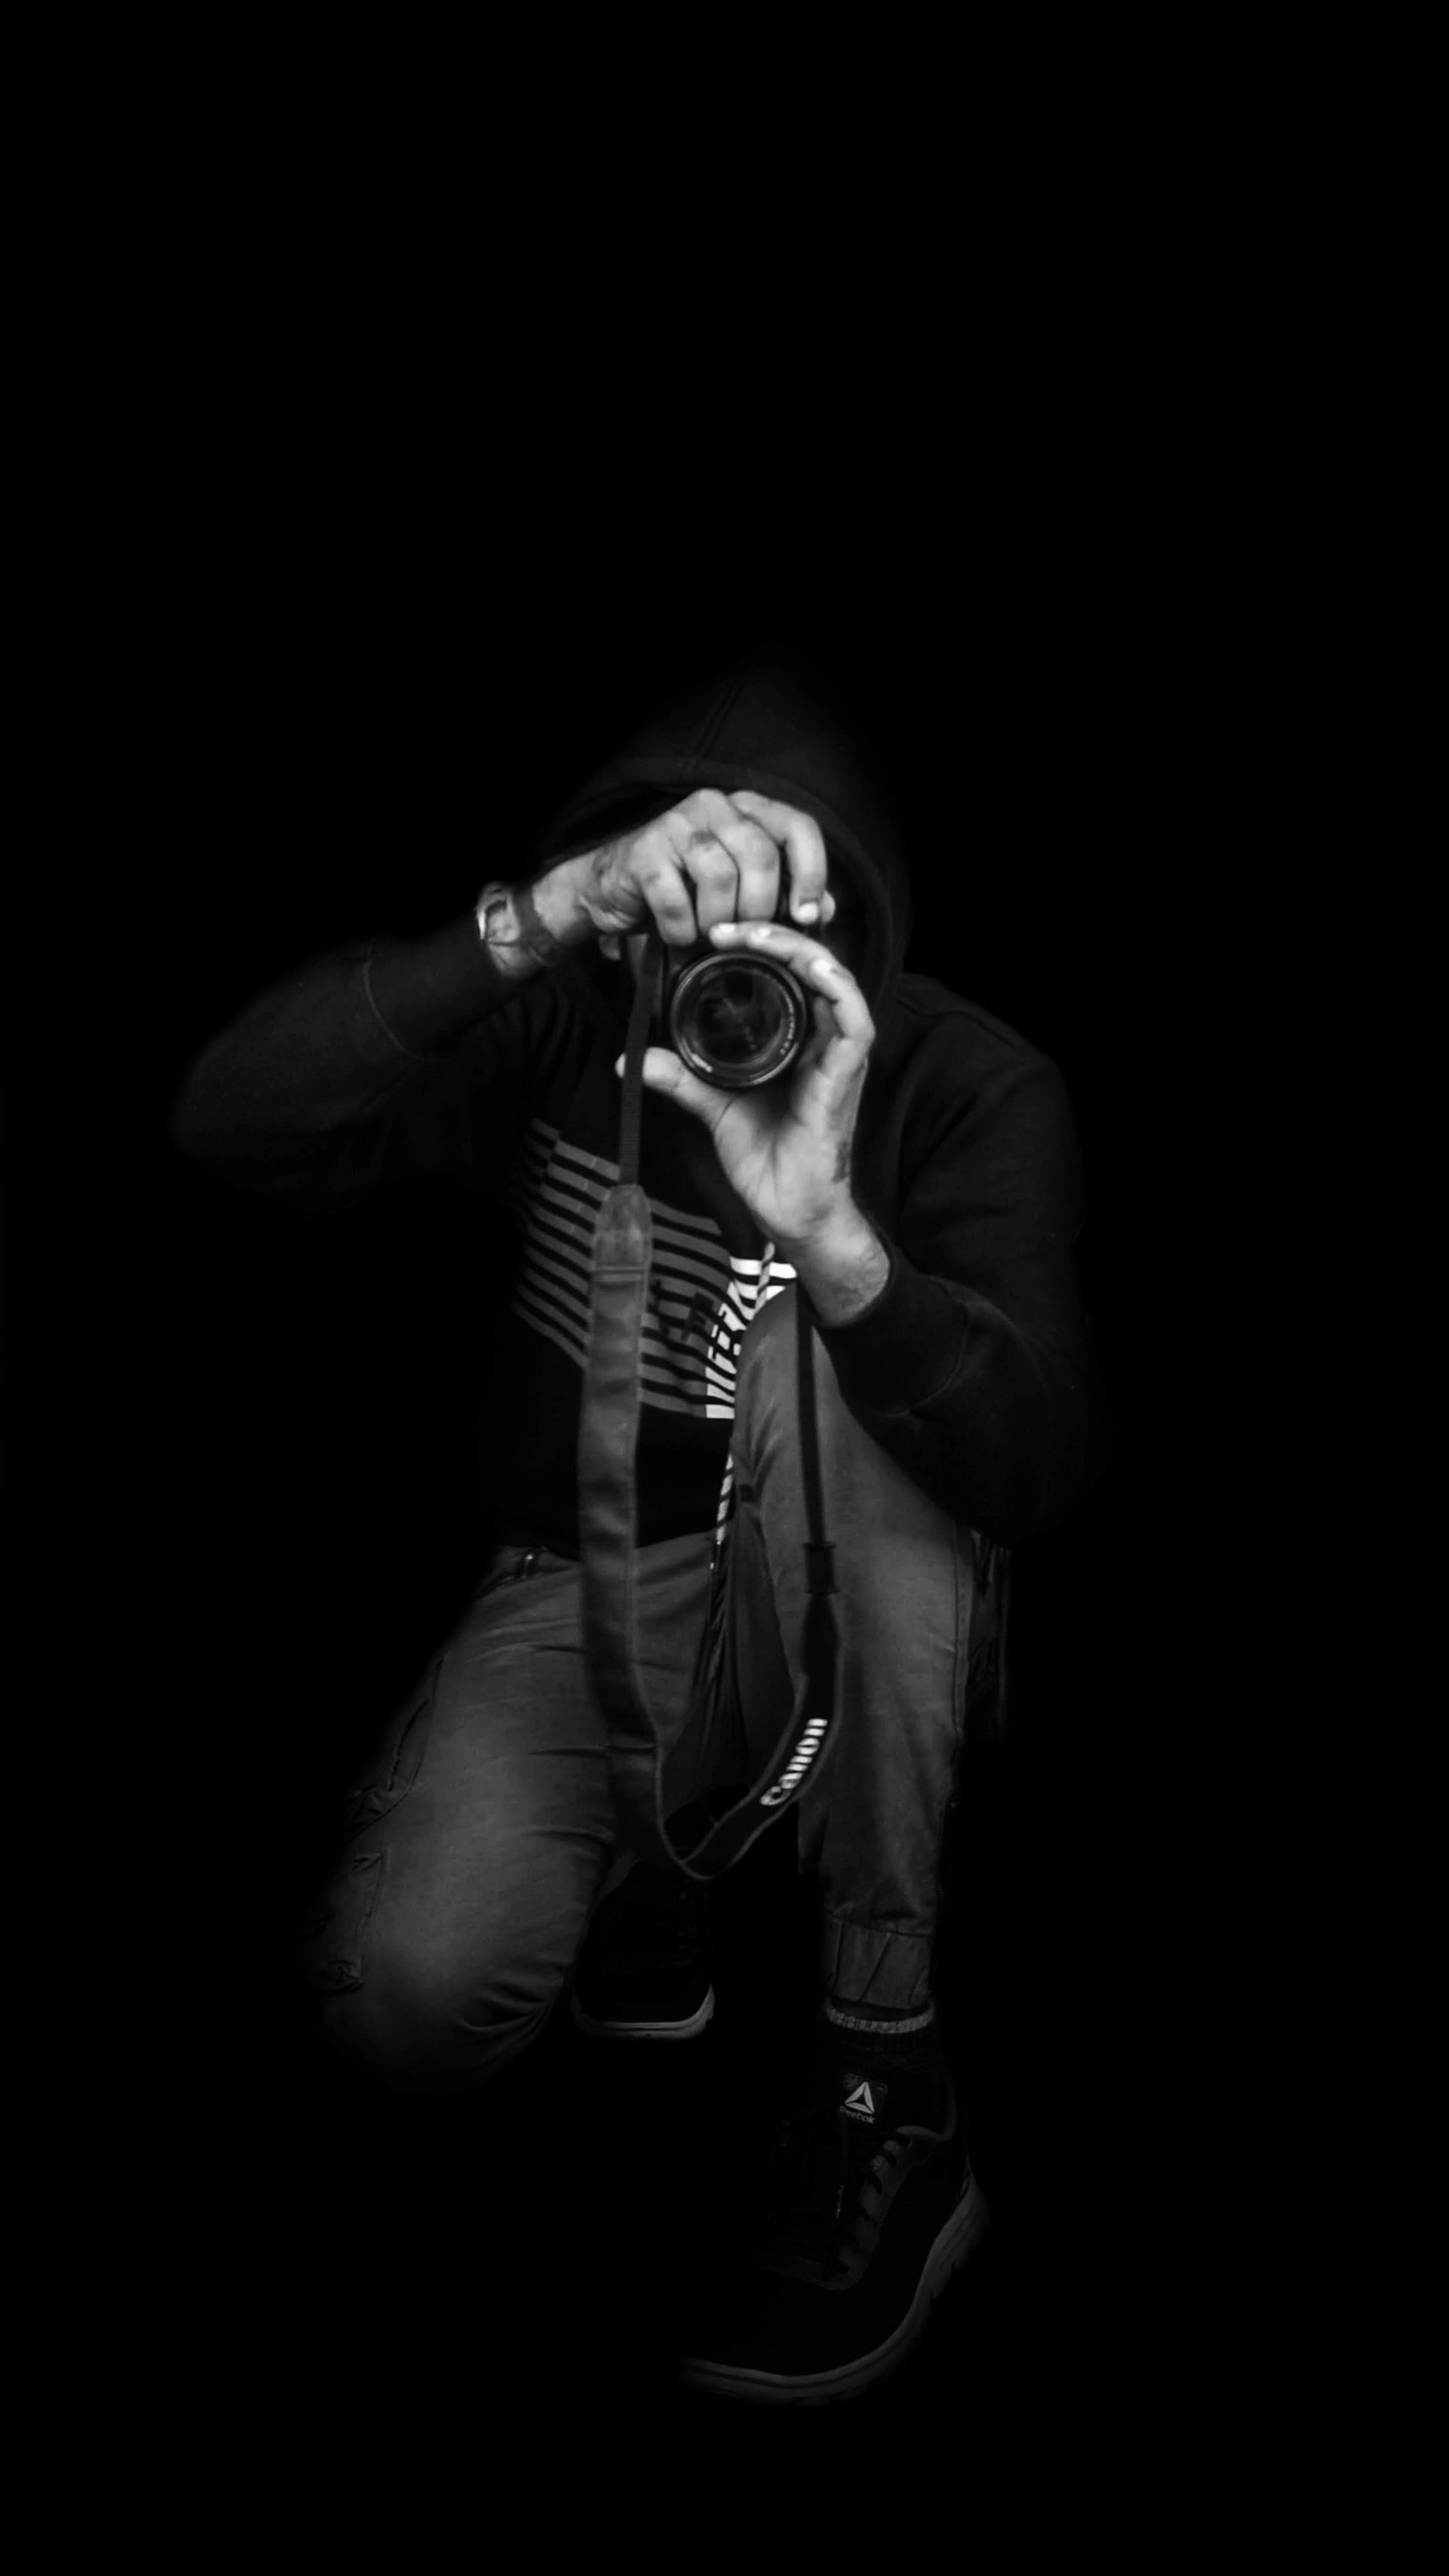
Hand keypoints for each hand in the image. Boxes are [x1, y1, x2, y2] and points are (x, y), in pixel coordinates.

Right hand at [581, 788, 837, 953]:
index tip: (806, 915)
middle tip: (744, 934)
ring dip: (718, 921)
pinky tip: (678, 935)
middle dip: (759, 908)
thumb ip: (784, 895)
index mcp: (748, 809)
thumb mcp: (741, 890)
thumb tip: (824, 910)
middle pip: (761, 856)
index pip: (798, 828)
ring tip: (708, 935)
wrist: (614, 890)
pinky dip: (681, 930)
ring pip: (721, 876)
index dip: (811, 873)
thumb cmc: (685, 890)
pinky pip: (677, 900)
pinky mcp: (644, 851)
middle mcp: (716, 806)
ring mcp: (677, 824)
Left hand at [614, 917, 875, 1248]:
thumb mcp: (714, 1107)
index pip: (789, 973)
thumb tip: (633, 1060)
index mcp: (797, 1039)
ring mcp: (838, 1056)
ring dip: (803, 951)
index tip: (715, 935)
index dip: (760, 945)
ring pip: (837, 981)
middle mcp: (822, 1040)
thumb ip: (681, 1078)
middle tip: (729, 927)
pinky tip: (816, 970)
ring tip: (762, 936)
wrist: (789, 1209)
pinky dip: (840, 991)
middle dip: (776, 934)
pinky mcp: (846, 1077)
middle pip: (813, 965)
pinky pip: (856, 1023)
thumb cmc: (766, 1159)